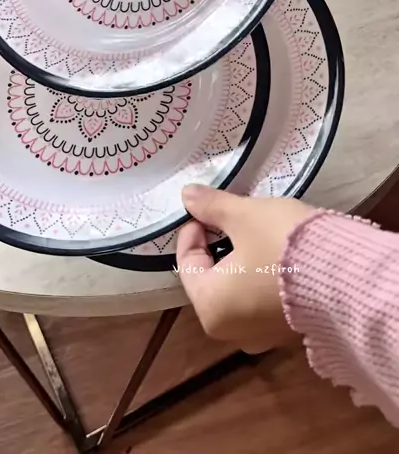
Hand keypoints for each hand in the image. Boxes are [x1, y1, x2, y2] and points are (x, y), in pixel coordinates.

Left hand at [176, 184, 314, 351]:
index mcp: (210, 308)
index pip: (186, 262)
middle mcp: (230, 332)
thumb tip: (186, 195)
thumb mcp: (244, 216)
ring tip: (252, 233)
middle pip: (210, 279)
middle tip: (230, 217)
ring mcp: (261, 336)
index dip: (193, 229)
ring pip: (236, 290)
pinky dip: (259, 278)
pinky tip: (273, 255)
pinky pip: (260, 301)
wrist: (345, 275)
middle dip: (217, 246)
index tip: (207, 208)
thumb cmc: (282, 245)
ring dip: (238, 261)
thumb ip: (212, 206)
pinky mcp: (286, 332)